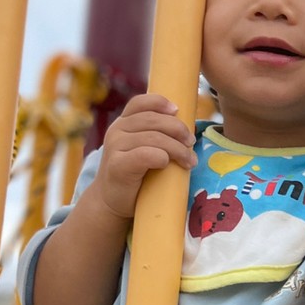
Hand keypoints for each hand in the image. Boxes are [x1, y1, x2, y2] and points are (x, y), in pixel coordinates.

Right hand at [89, 93, 196, 220]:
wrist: (113, 201)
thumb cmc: (136, 174)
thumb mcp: (144, 148)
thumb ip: (156, 134)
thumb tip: (188, 128)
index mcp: (124, 122)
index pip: (141, 103)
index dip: (160, 103)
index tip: (178, 111)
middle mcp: (116, 130)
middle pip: (153, 120)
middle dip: (178, 130)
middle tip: (191, 143)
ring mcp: (114, 147)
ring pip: (154, 138)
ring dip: (177, 149)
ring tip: (189, 161)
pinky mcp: (118, 165)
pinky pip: (146, 154)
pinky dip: (162, 157)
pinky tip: (167, 164)